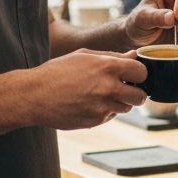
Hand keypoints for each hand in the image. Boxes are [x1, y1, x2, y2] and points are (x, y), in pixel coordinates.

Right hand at [27, 49, 146, 129]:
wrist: (35, 95)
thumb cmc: (57, 71)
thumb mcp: (84, 56)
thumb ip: (111, 56)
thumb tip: (133, 55)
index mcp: (108, 67)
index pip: (142, 72)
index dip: (139, 74)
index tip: (133, 75)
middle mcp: (109, 88)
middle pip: (140, 96)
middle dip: (136, 93)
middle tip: (126, 89)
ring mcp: (103, 107)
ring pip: (127, 108)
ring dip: (120, 102)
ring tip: (102, 94)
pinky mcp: (95, 121)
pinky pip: (111, 116)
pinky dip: (106, 111)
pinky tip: (90, 103)